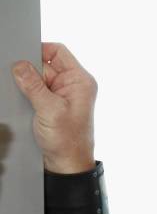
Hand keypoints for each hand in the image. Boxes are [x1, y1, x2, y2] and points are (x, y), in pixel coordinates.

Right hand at [12, 43, 96, 173]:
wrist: (67, 163)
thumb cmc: (68, 140)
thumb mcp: (49, 109)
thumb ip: (33, 85)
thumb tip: (20, 65)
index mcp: (80, 80)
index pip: (59, 51)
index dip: (39, 50)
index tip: (21, 56)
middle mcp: (73, 84)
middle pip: (44, 63)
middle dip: (30, 71)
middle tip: (24, 86)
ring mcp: (62, 94)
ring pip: (37, 77)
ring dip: (28, 85)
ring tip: (30, 101)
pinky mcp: (52, 103)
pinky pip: (35, 90)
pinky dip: (27, 94)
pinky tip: (27, 104)